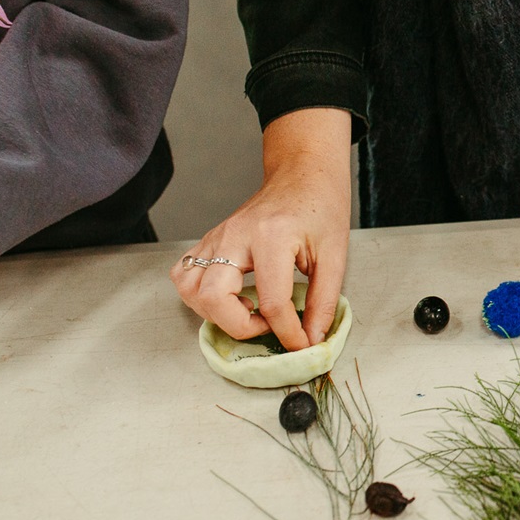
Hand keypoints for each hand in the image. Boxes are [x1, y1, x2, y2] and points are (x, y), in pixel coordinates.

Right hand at [170, 108, 351, 350]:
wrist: (303, 174)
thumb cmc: (321, 207)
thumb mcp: (334, 255)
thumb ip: (323, 301)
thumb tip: (312, 339)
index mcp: (272, 237)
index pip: (271, 301)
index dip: (287, 332)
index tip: (301, 345)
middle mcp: (236, 236)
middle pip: (214, 298)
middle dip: (241, 326)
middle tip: (268, 324)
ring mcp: (217, 236)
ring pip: (190, 289)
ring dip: (216, 313)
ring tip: (249, 310)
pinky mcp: (209, 239)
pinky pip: (185, 274)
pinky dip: (200, 296)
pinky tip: (231, 296)